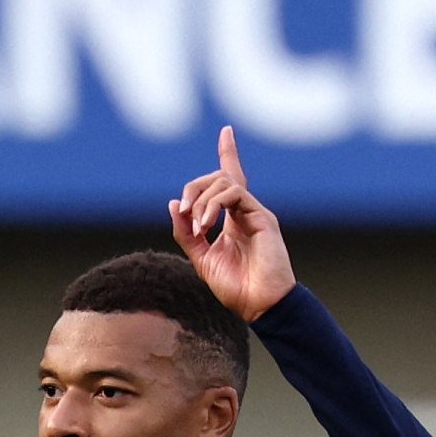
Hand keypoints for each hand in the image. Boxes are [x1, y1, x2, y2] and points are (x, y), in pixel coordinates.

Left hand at [169, 125, 295, 322]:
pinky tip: (206, 225)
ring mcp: (255, 212)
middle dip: (194, 188)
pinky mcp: (262, 216)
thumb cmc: (235, 288)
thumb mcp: (201, 259)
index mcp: (232, 220)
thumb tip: (173, 204)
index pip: (229, 180)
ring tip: (198, 226)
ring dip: (201, 200)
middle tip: (184, 212)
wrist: (260, 305)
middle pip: (218, 177)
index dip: (228, 153)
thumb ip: (186, 233)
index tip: (227, 130)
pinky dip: (213, 205)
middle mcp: (244, 212)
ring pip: (223, 182)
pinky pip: (234, 193)